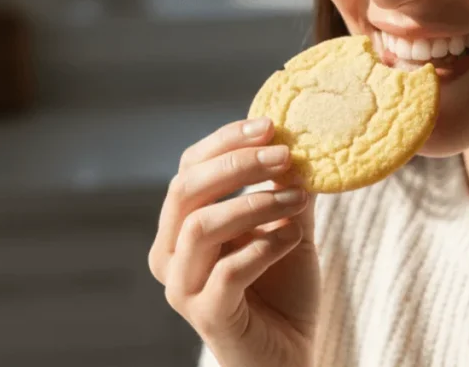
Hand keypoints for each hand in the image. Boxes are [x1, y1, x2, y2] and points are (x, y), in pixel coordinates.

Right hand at [148, 118, 319, 366]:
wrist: (289, 356)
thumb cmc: (282, 291)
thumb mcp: (287, 226)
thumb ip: (286, 188)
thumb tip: (297, 139)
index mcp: (181, 226)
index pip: (190, 167)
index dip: (225, 141)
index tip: (270, 125)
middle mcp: (170, 254)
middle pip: (186, 189)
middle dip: (237, 164)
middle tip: (284, 154)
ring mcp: (183, 287)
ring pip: (201, 226)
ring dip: (254, 203)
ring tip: (298, 198)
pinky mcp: (207, 316)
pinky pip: (228, 271)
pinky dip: (264, 246)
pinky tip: (293, 237)